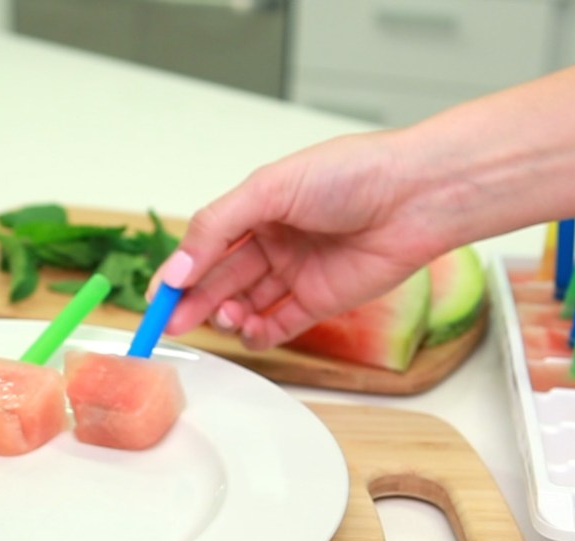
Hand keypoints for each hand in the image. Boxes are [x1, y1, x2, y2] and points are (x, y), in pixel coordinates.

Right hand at [153, 131, 452, 350]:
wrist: (416, 196)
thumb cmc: (351, 174)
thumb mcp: (269, 189)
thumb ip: (217, 228)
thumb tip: (176, 268)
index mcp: (257, 207)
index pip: (206, 245)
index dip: (179, 271)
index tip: (158, 296)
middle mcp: (274, 240)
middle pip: (220, 279)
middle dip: (194, 301)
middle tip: (173, 322)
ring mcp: (296, 272)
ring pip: (245, 304)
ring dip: (225, 315)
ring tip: (223, 316)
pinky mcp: (320, 301)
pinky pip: (278, 325)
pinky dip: (257, 333)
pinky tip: (248, 329)